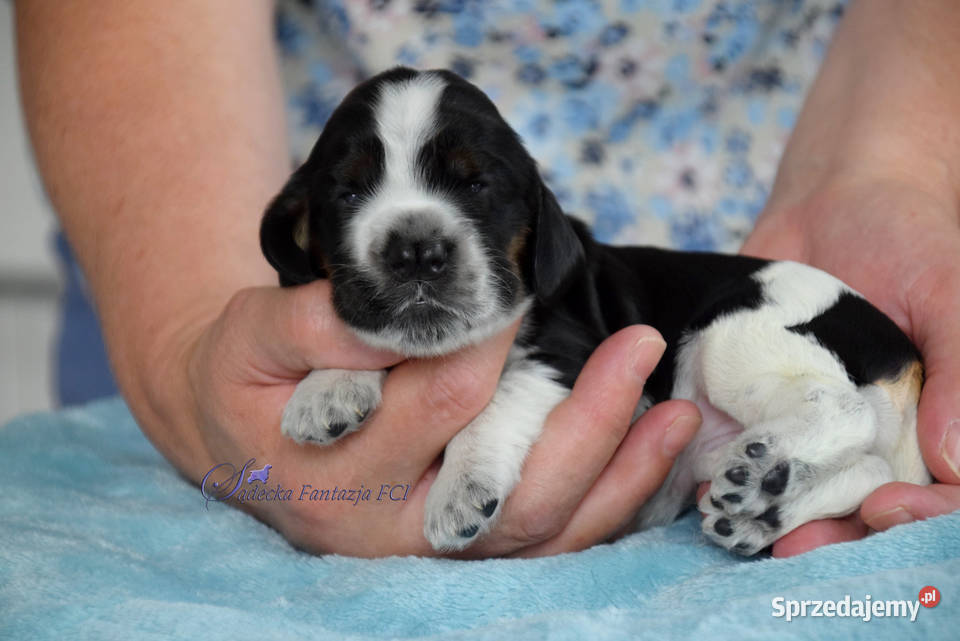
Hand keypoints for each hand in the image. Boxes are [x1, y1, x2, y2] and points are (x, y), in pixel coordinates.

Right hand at [185, 279, 699, 556]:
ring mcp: (432, 548)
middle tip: (638, 345)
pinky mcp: (464, 546)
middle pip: (505, 487)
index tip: (518, 294)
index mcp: (330, 476)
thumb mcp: (251, 335)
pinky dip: (610, 503)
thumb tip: (400, 316)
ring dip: (617, 471)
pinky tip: (655, 454)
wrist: (238, 432)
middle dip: (585, 418)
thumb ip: (312, 323)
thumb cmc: (249, 376)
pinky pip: (549, 540)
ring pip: (540, 528)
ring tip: (677, 413)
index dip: (482, 346)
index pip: (429, 406)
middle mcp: (387, 531)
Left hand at [738, 179, 959, 556]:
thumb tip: (955, 459)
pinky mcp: (753, 402)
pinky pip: (740, 446)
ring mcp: (807, 423)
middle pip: (856, 508)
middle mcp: (869, 436)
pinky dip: (722, 469)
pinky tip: (701, 482)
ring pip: (794, 490)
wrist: (834, 200)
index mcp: (928, 425)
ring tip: (740, 520)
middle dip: (831, 533)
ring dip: (769, 515)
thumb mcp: (951, 290)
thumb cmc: (910, 237)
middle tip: (795, 545)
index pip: (936, 496)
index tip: (884, 507)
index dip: (917, 517)